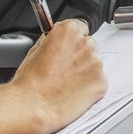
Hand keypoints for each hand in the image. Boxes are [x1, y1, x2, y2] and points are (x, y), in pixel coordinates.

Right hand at [9, 18, 105, 133]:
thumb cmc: (30, 82)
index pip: (79, 27)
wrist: (33, 106)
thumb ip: (53, 40)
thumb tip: (58, 39)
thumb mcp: (35, 50)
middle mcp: (85, 44)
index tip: (68, 48)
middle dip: (80, 55)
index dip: (72, 40)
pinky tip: (74, 92)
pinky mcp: (102, 82)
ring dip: (85, 71)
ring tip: (67, 83)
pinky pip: (98, 81)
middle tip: (65, 69)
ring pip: (94, 63)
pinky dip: (90, 86)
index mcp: (68, 31)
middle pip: (89, 45)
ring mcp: (96, 63)